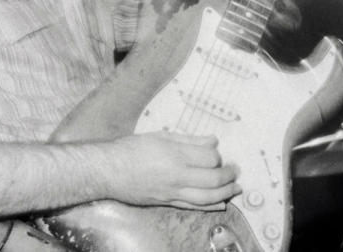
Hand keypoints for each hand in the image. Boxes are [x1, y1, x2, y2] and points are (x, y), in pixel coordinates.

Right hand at [100, 132, 240, 209]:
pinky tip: (221, 203)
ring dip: (225, 193)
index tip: (217, 152)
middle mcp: (176, 176)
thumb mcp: (160, 136)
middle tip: (235, 170)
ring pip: (207, 197)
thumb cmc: (130, 150)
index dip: (218, 155)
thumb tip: (212, 141)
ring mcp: (172, 193)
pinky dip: (211, 206)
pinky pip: (194, 207)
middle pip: (213, 180)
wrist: (107, 171)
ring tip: (235, 188)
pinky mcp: (167, 202)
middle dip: (229, 175)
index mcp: (174, 155)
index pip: (209, 158)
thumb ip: (189, 140)